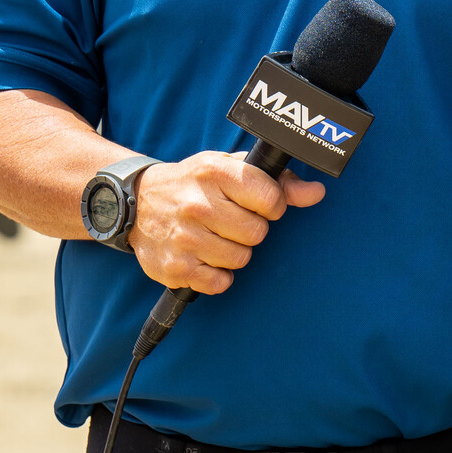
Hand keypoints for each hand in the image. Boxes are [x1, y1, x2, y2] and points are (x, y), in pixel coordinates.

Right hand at [127, 151, 325, 292]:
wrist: (136, 201)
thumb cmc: (194, 184)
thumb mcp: (231, 169)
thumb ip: (279, 181)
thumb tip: (316, 192)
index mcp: (215, 172)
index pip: (270, 198)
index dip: (272, 205)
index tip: (259, 204)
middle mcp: (197, 204)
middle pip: (257, 233)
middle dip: (251, 230)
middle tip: (232, 221)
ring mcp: (184, 237)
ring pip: (240, 259)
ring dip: (234, 252)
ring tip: (215, 236)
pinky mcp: (175, 267)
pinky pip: (219, 283)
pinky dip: (217, 275)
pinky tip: (204, 256)